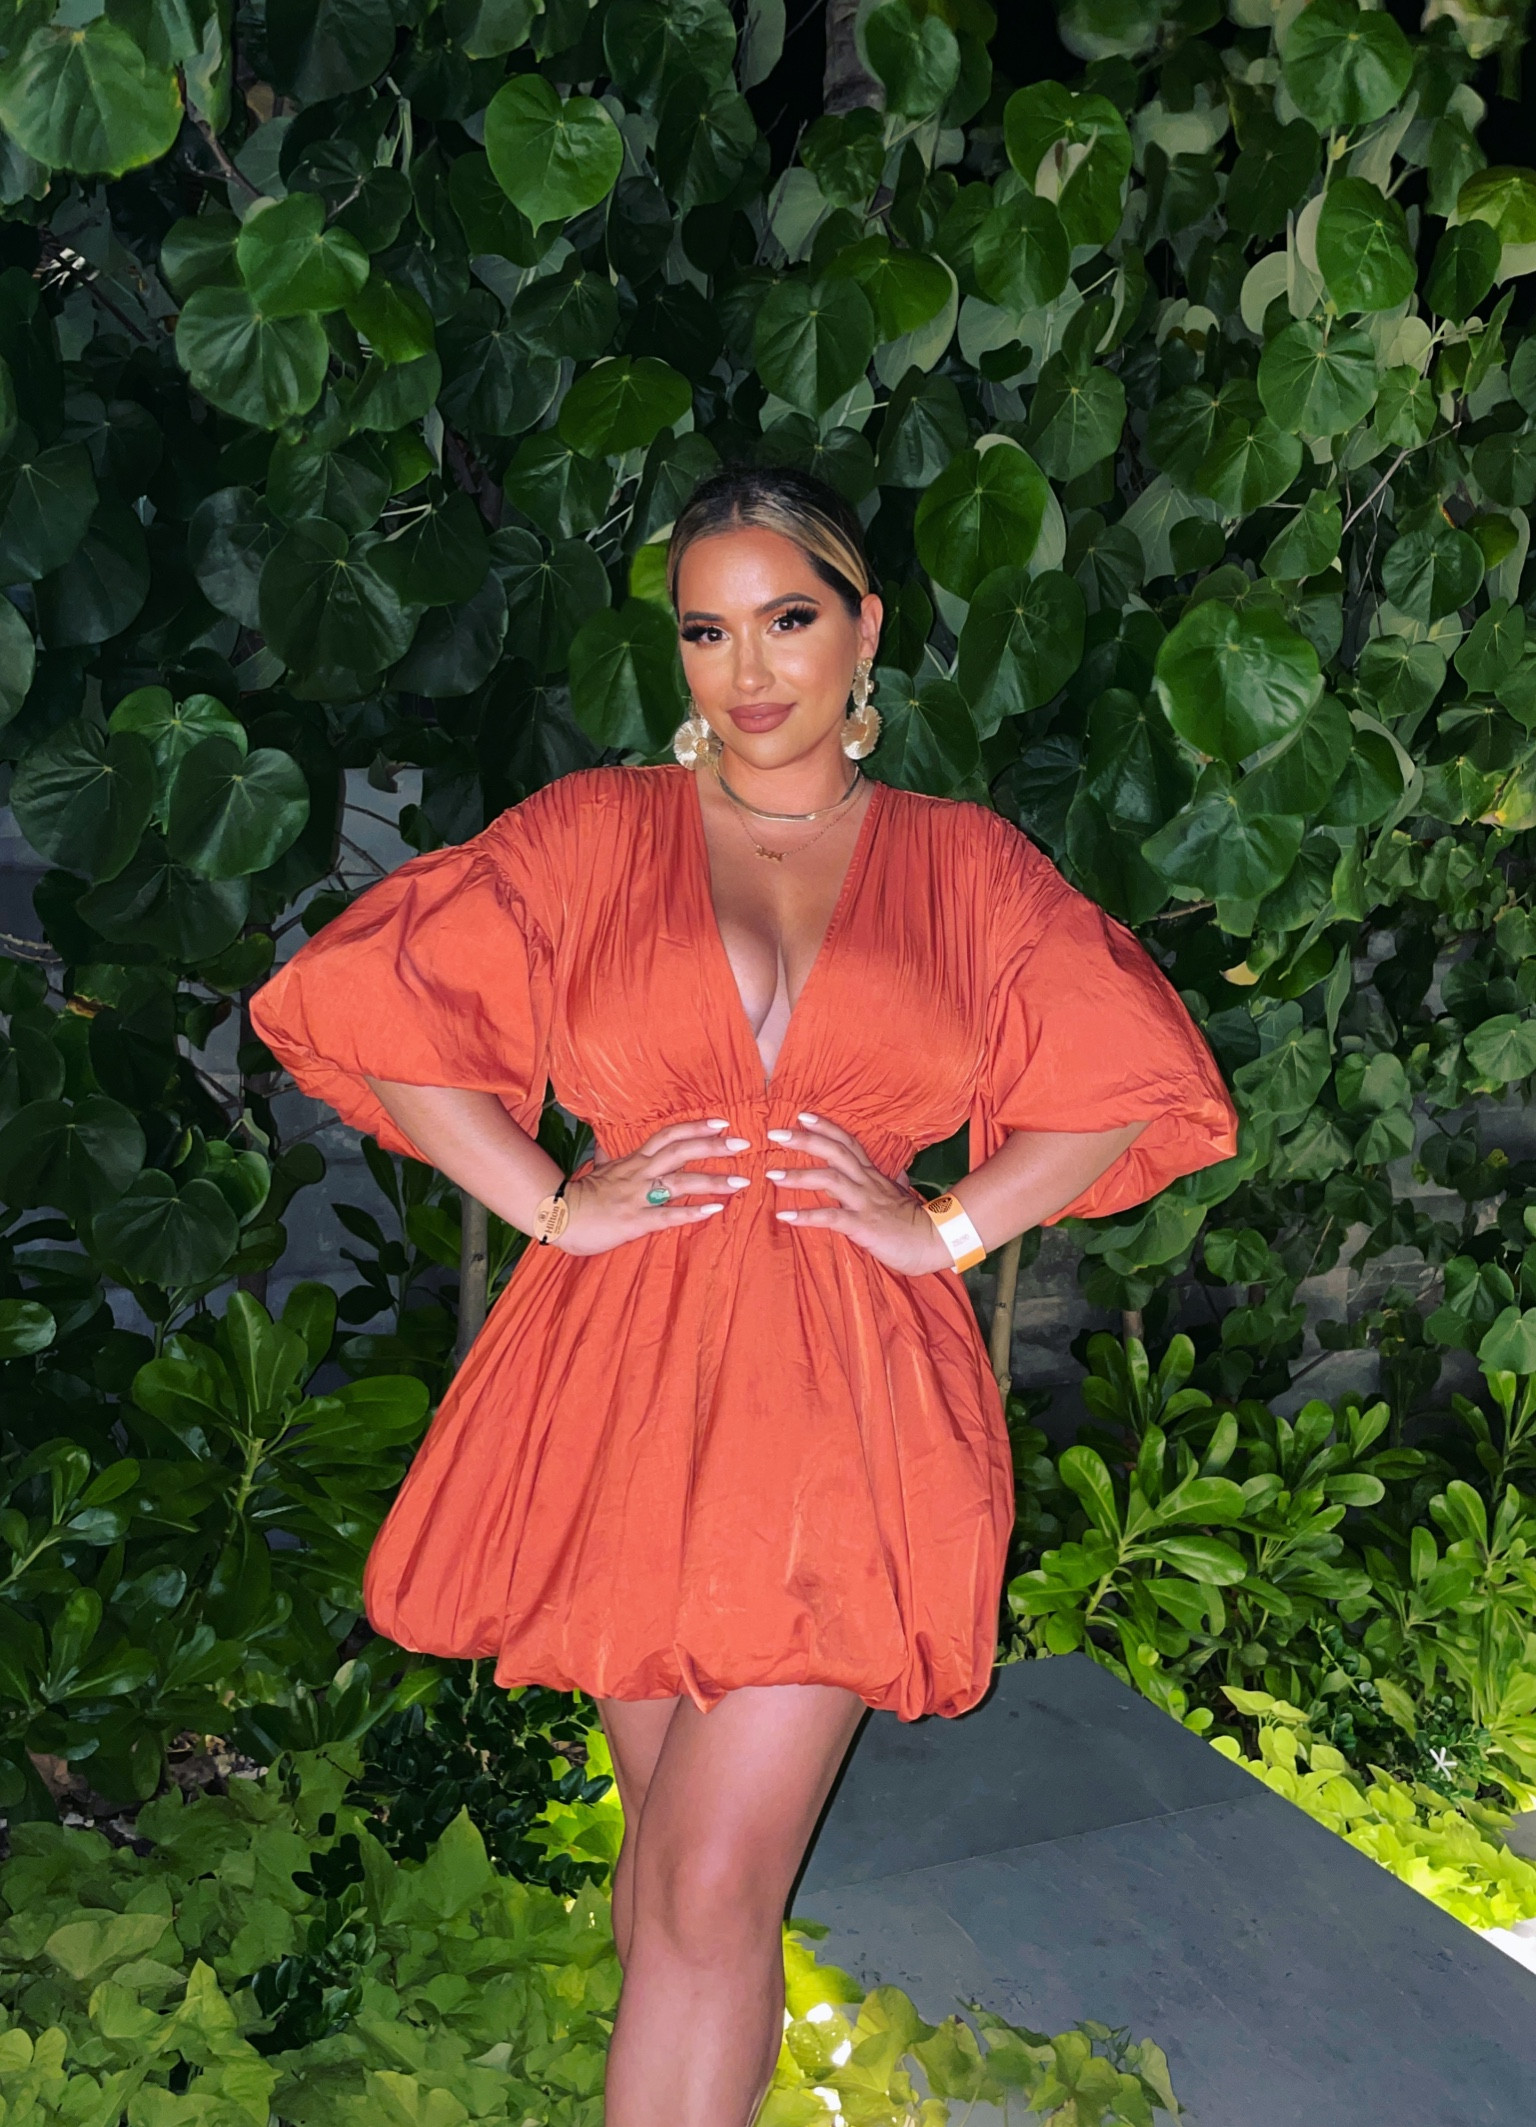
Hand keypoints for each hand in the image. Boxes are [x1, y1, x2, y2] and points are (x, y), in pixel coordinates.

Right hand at [556, 1117, 750, 1255]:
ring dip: (712, 1181)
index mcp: (634, 1161)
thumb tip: (604, 1140)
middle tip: (742, 1144)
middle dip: (712, 1147)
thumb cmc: (581, 1195)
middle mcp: (640, 1174)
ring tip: (740, 1182)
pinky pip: (667, 1215)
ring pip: (680, 1182)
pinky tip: (714, 1211)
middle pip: (680, 1152)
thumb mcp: (598, 1168)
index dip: (695, 1127)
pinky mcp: (635, 1221)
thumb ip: (609, 1156)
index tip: (722, 1123)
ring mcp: (638, 1196)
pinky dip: (692, 1212)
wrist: (558, 1216)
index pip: (668, 1136)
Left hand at [767, 1112, 956, 1276]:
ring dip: (799, 1175)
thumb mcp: (898, 1194)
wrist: (936, 1240)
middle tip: (775, 1133)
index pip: (848, 1142)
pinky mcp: (863, 1225)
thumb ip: (886, 1182)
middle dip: (805, 1140)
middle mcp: (867, 1183)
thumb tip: (886, 1173)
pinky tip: (784, 1216)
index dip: (826, 1127)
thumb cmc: (913, 1221)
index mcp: (872, 1175)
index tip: (802, 1115)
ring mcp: (865, 1202)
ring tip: (772, 1175)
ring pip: (830, 1179)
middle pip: (835, 1152)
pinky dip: (807, 1216)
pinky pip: (831, 1217)